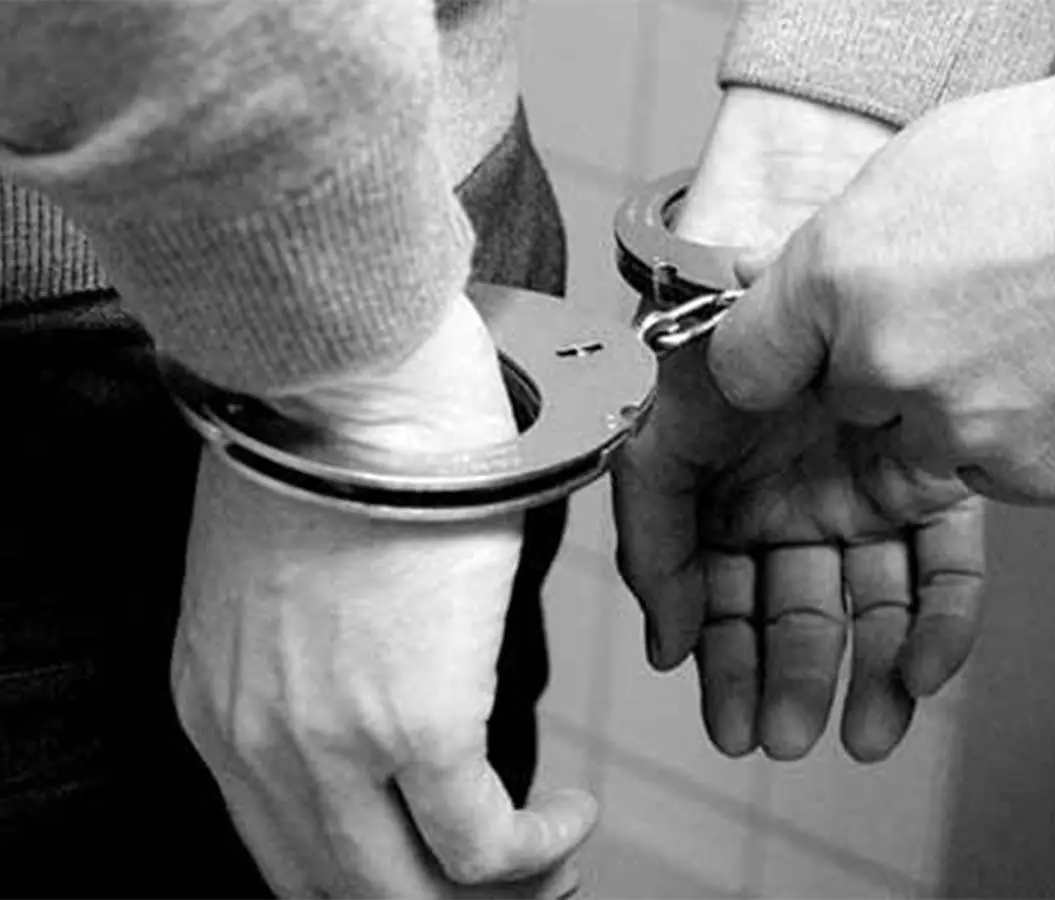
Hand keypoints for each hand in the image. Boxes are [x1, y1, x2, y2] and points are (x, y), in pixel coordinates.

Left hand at [171, 297, 596, 897]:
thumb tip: (392, 668)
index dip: (370, 879)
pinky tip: (570, 813)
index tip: (434, 864)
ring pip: (413, 894)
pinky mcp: (417, 724)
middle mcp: (259, 745)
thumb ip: (315, 646)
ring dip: (499, 893)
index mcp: (219, 705)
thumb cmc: (328, 433)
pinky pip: (485, 847)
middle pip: (345, 893)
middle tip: (509, 887)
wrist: (342, 373)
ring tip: (551, 864)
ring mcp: (331, 745)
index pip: (284, 851)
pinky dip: (539, 850)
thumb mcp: (288, 563)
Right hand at [614, 88, 983, 763]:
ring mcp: (864, 486)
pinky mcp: (935, 476)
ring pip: (866, 600)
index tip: (724, 720)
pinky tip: (928, 670)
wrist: (798, 215)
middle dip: (787, 680)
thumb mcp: (660, 422)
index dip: (718, 660)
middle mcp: (788, 495)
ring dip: (863, 671)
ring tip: (863, 736)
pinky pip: (942, 561)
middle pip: (789, 608)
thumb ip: (652, 525)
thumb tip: (665, 637)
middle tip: (787, 739)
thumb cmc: (719, 314)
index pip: (715, 593)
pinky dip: (938, 618)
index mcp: (720, 490)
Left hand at [708, 48, 1054, 505]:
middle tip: (970, 312)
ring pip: (925, 445)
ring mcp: (962, 430)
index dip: (780, 355)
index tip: (797, 357)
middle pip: (847, 403)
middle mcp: (889, 364)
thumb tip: (818, 293)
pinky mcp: (1035, 477)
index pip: (747, 361)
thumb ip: (851, 246)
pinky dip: (1027, 434)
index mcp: (843, 275)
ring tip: (1040, 332)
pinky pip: (1000, 469)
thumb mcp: (929, 164)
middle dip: (888, 372)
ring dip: (961, 408)